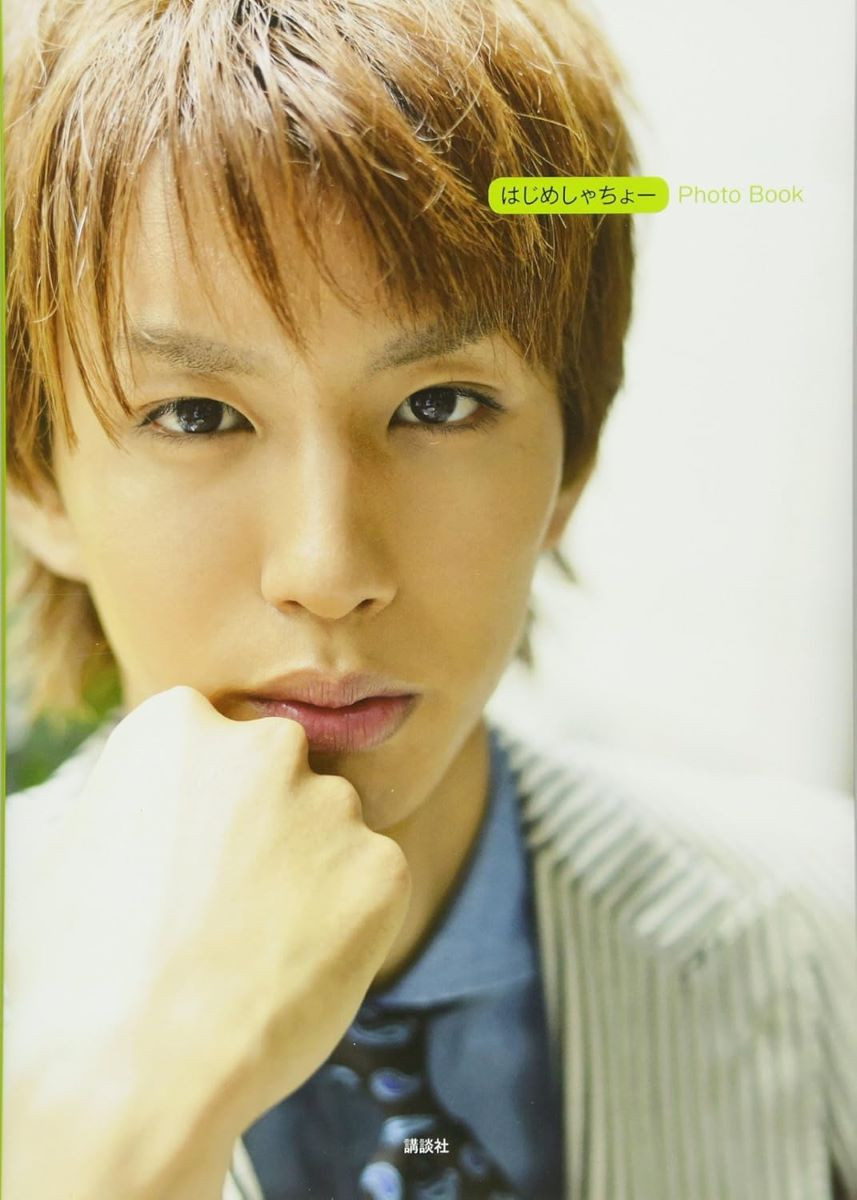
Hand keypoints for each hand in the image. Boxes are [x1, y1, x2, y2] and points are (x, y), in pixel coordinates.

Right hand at [4, 686, 410, 1198]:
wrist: (134, 1066)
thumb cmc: (86, 968)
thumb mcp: (87, 845)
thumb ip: (155, 799)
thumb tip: (187, 804)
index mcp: (180, 722)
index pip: (220, 743)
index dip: (207, 809)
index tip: (188, 858)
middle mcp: (265, 743)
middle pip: (283, 775)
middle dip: (268, 826)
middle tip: (231, 905)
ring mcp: (331, 802)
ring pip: (333, 829)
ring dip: (312, 874)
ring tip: (256, 949)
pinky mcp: (382, 865)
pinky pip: (373, 883)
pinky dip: (350, 921)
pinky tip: (297, 967)